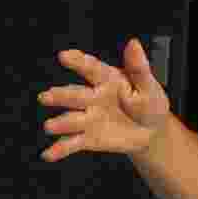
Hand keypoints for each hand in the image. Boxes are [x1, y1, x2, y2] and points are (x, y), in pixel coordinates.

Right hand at [38, 38, 171, 161]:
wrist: (150, 132)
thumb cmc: (149, 104)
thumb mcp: (149, 87)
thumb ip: (139, 69)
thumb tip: (133, 44)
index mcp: (107, 80)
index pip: (92, 69)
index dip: (79, 62)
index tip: (65, 56)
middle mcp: (92, 97)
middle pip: (75, 95)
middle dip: (61, 96)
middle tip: (47, 96)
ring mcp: (88, 118)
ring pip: (71, 119)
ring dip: (59, 123)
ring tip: (49, 126)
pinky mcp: (87, 137)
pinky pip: (72, 143)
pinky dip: (59, 149)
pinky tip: (48, 154)